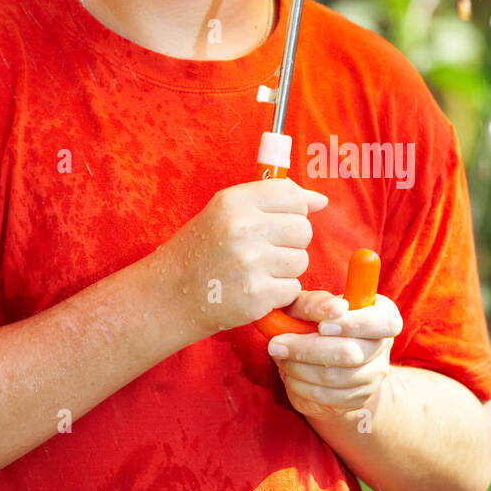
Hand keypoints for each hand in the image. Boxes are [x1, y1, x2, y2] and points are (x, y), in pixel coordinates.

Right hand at [154, 178, 329, 345]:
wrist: (170, 294)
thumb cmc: (202, 249)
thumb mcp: (225, 212)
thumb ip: (271, 200)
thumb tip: (320, 200)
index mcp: (234, 201)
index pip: (291, 194)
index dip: (295, 208)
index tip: (281, 218)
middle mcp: (242, 228)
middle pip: (302, 228)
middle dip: (290, 241)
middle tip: (263, 250)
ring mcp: (250, 263)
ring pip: (301, 260)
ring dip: (284, 269)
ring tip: (255, 270)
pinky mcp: (257, 296)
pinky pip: (292, 289)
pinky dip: (277, 293)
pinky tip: (253, 288)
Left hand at [267, 289, 403, 419]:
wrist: (317, 355)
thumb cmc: (312, 319)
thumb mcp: (309, 305)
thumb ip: (317, 302)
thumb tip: (335, 308)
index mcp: (382, 315)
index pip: (384, 322)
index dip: (353, 325)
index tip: (321, 327)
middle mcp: (382, 347)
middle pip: (352, 353)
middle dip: (308, 349)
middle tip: (277, 344)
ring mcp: (374, 376)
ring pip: (337, 378)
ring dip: (300, 368)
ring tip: (280, 357)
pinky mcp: (358, 399)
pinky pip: (330, 398)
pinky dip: (303, 386)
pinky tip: (288, 374)